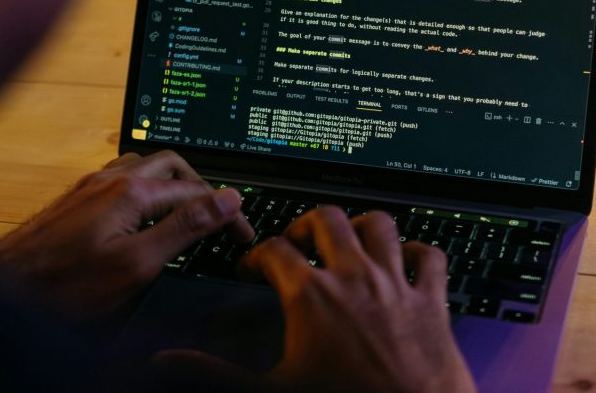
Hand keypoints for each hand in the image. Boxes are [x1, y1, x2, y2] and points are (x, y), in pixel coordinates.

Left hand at [0, 150, 253, 316]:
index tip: (242, 233)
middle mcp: (110, 179)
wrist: (4, 289)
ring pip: (144, 166)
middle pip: (172, 164)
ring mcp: (90, 186)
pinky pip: (121, 177)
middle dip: (201, 185)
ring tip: (186, 209)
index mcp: (132, 191)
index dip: (227, 211)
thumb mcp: (139, 263)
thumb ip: (186, 226)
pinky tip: (141, 212)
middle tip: (218, 214)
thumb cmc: (64, 285)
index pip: (197, 190)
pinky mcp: (76, 199)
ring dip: (172, 182)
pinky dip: (146, 188)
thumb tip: (226, 199)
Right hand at [157, 207, 475, 392]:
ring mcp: (394, 284)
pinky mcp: (430, 301)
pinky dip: (418, 251)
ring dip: (360, 226)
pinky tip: (406, 259)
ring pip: (378, 225)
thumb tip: (165, 363)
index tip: (251, 266)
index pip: (273, 251)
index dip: (256, 254)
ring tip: (346, 239)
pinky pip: (430, 256)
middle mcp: (354, 278)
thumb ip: (212, 374)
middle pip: (325, 220)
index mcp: (311, 296)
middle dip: (305, 225)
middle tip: (296, 241)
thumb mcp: (269, 392)